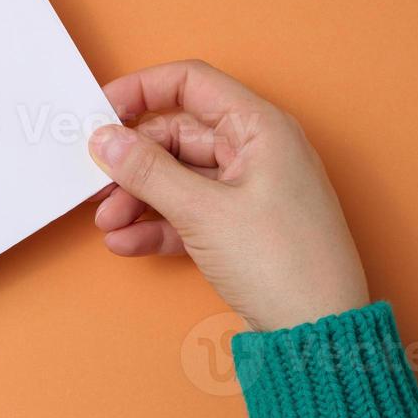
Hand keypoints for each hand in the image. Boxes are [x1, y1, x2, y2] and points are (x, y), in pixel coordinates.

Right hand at [86, 60, 367, 331]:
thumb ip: (148, 171)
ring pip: (178, 177)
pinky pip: (188, 212)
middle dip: (133, 162)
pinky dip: (156, 224)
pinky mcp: (241, 227)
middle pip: (177, 136)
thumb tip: (106, 140)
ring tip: (108, 223)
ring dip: (138, 197)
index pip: (191, 84)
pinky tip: (127, 242)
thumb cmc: (285, 264)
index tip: (101, 111)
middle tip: (97, 183)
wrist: (320, 333)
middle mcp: (257, 152)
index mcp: (260, 129)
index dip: (142, 91)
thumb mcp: (203, 212)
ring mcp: (250, 190)